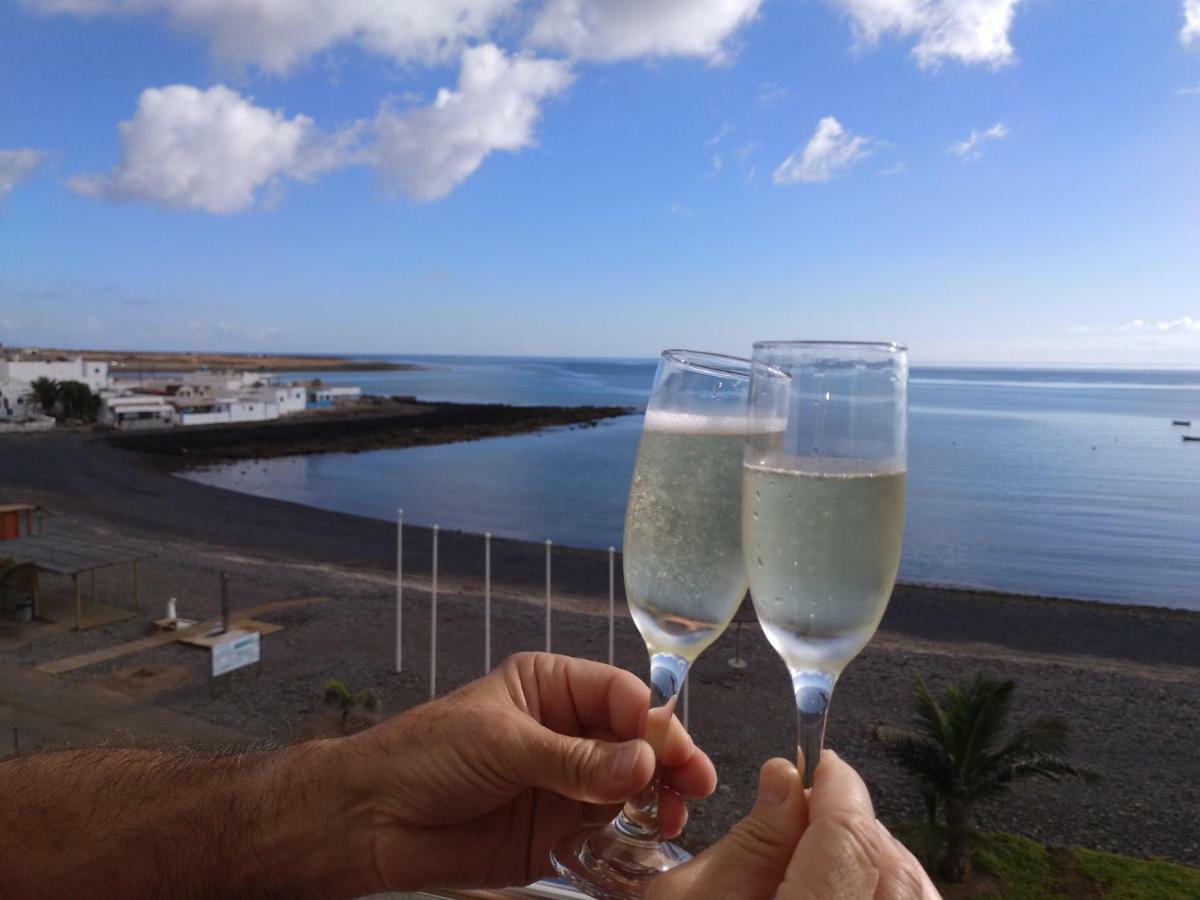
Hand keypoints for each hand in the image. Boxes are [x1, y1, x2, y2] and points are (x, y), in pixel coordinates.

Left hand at [332, 652, 716, 891]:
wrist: (371, 821)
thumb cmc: (424, 757)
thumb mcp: (502, 744)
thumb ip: (573, 758)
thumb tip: (641, 763)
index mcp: (551, 687)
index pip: (619, 694)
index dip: (650, 718)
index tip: (669, 747)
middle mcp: (566, 730)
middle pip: (635, 739)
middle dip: (666, 757)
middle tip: (694, 783)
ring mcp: (565, 781)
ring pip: (629, 785)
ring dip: (656, 797)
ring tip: (672, 817)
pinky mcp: (558, 829)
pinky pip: (608, 827)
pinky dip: (632, 833)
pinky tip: (648, 839)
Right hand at [649, 749, 938, 898]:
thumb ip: (749, 843)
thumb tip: (785, 781)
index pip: (849, 845)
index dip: (840, 792)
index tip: (824, 768)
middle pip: (892, 873)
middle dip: (859, 825)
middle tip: (816, 808)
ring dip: (881, 864)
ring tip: (829, 854)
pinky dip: (891, 898)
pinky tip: (850, 891)